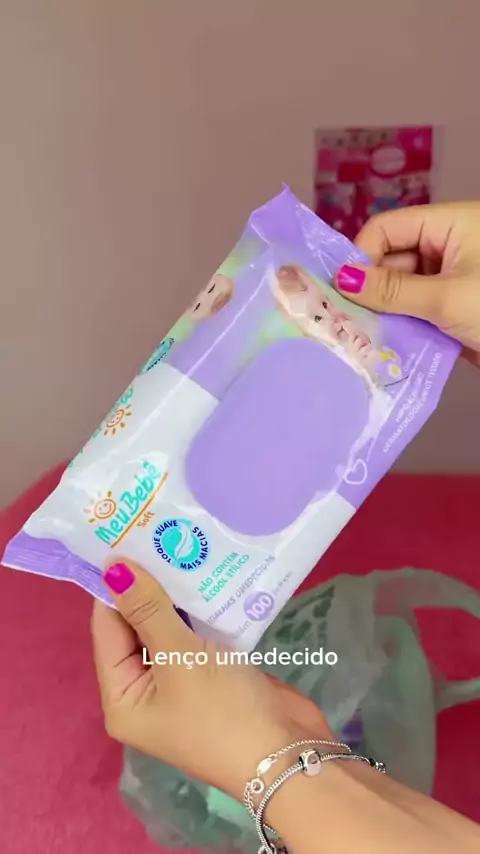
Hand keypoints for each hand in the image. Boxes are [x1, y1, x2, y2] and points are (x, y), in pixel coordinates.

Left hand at [91, 559, 333, 799]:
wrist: (287, 755)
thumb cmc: (222, 710)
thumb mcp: (180, 657)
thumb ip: (147, 609)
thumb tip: (113, 567)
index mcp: (122, 698)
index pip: (107, 629)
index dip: (114, 584)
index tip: (124, 536)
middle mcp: (143, 691)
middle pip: (136, 627)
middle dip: (147, 585)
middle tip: (156, 530)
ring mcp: (179, 683)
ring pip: (168, 628)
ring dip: (176, 594)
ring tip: (179, 541)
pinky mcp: (211, 674)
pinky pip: (195, 635)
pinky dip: (200, 609)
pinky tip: (206, 572)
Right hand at [333, 202, 479, 366]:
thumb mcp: (446, 298)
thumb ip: (392, 289)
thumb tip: (342, 279)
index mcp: (450, 224)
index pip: (387, 228)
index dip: (362, 256)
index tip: (343, 291)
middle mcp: (449, 246)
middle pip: (392, 259)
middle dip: (372, 289)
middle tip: (347, 321)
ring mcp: (453, 278)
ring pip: (402, 289)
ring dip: (386, 312)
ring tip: (364, 337)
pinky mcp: (455, 308)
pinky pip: (418, 311)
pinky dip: (404, 327)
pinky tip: (387, 346)